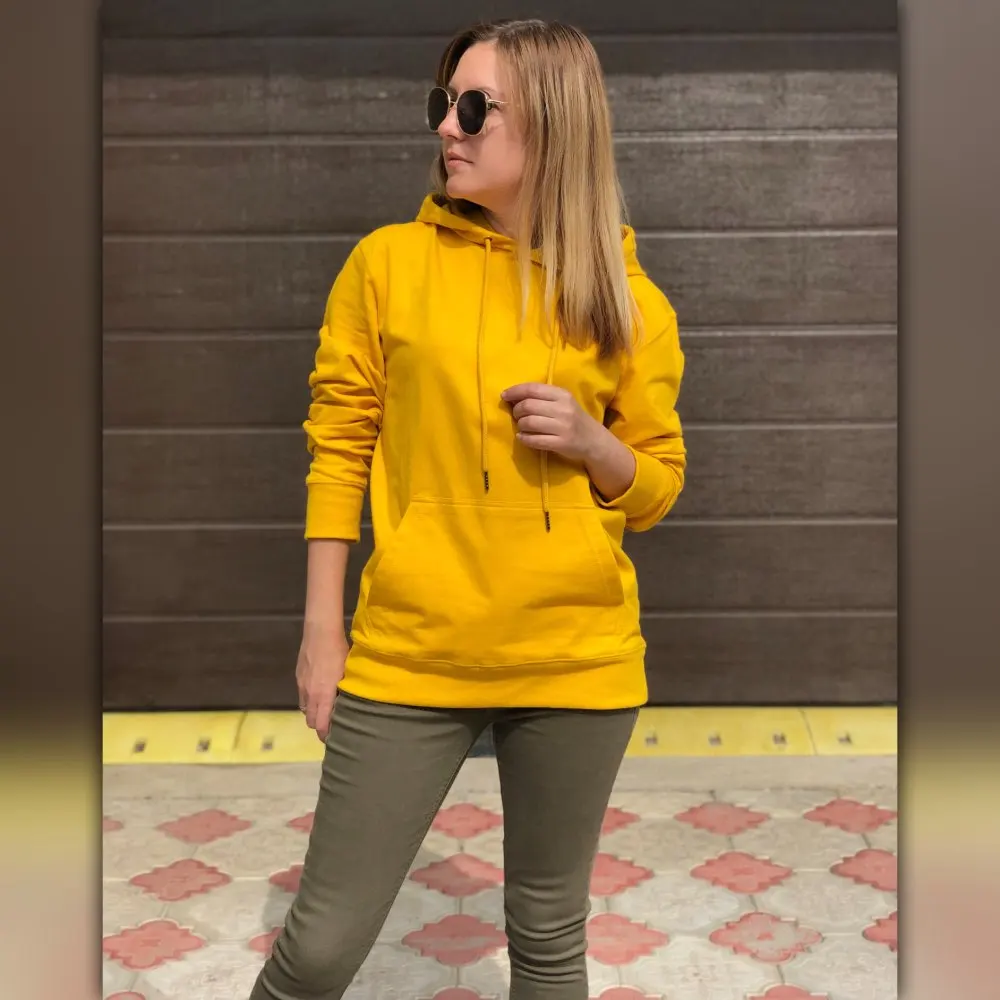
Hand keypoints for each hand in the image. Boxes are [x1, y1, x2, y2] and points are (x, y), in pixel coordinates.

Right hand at [295, 623, 348, 742]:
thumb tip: (351, 706)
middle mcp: (310, 694)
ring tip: (324, 711)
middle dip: (319, 726)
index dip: (325, 735)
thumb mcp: (348, 673)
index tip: (333, 739)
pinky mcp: (298, 678)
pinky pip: (302, 697)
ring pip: (305, 709)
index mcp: (324, 696)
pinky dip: (309, 701)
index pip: (321, 725)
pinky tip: (318, 694)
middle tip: (331, 726)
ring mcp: (302, 686)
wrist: (320, 633)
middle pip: (311, 721)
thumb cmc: (339, 651)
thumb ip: (346, 692)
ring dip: (313, 713)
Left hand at [501, 383, 602, 463]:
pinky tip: (523, 437)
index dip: (515, 391)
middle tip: (516, 415)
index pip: (532, 389)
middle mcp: (563, 409)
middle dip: (516, 410)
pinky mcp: (561, 443)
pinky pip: (534, 440)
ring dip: (520, 425)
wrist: (594, 440)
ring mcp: (562, 427)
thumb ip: (542, 397)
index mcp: (562, 395)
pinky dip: (524, 438)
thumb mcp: (563, 402)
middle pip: (528, 406)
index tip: (504, 396)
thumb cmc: (573, 418)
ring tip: (522, 427)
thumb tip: (513, 396)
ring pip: (528, 422)